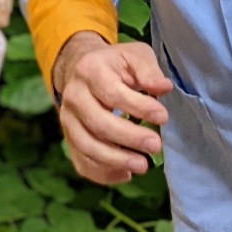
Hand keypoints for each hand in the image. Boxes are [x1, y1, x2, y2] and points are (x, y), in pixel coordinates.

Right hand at [51, 31, 171, 184]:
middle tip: (156, 145)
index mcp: (89, 70)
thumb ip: (148, 70)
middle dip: (129, 137)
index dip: (138, 107)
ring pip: (87, 146)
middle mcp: (73, 96)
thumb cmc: (115, 65)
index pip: (112, 93)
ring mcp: (68, 120)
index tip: (163, 116)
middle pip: (98, 123)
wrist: (81, 70)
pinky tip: (126, 174)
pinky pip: (82, 163)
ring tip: (143, 165)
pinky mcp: (69, 140)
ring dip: (116, 160)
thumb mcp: (134, 56)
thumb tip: (163, 87)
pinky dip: (104, 174)